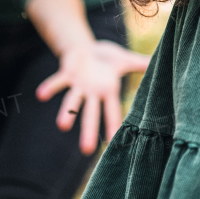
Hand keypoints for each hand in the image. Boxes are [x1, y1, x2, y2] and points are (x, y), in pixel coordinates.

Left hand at [36, 40, 151, 153]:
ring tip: (62, 126)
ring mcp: (78, 85)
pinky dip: (50, 88)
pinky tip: (40, 95)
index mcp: (107, 91)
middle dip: (88, 130)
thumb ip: (140, 64)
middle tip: (86, 150)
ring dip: (67, 112)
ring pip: (72, 101)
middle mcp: (92, 93)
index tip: (114, 142)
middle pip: (90, 114)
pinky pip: (57, 82)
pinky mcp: (66, 74)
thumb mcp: (124, 60)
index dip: (113, 125)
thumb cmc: (106, 58)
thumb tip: (159, 62)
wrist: (84, 48)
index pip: (111, 111)